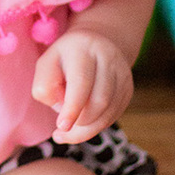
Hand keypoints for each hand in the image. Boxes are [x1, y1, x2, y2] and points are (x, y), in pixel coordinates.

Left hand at [32, 29, 133, 143]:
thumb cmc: (63, 61)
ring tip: (70, 128)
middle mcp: (108, 57)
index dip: (72, 109)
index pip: (81, 83)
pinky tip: (83, 122)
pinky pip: (114, 115)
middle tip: (62, 127)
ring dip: (88, 127)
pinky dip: (97, 125)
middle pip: (99, 101)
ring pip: (109, 111)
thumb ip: (45, 87)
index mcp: (83, 47)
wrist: (92, 46)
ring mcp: (122, 72)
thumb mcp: (46, 66)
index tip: (61, 127)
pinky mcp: (128, 88)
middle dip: (80, 121)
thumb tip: (62, 111)